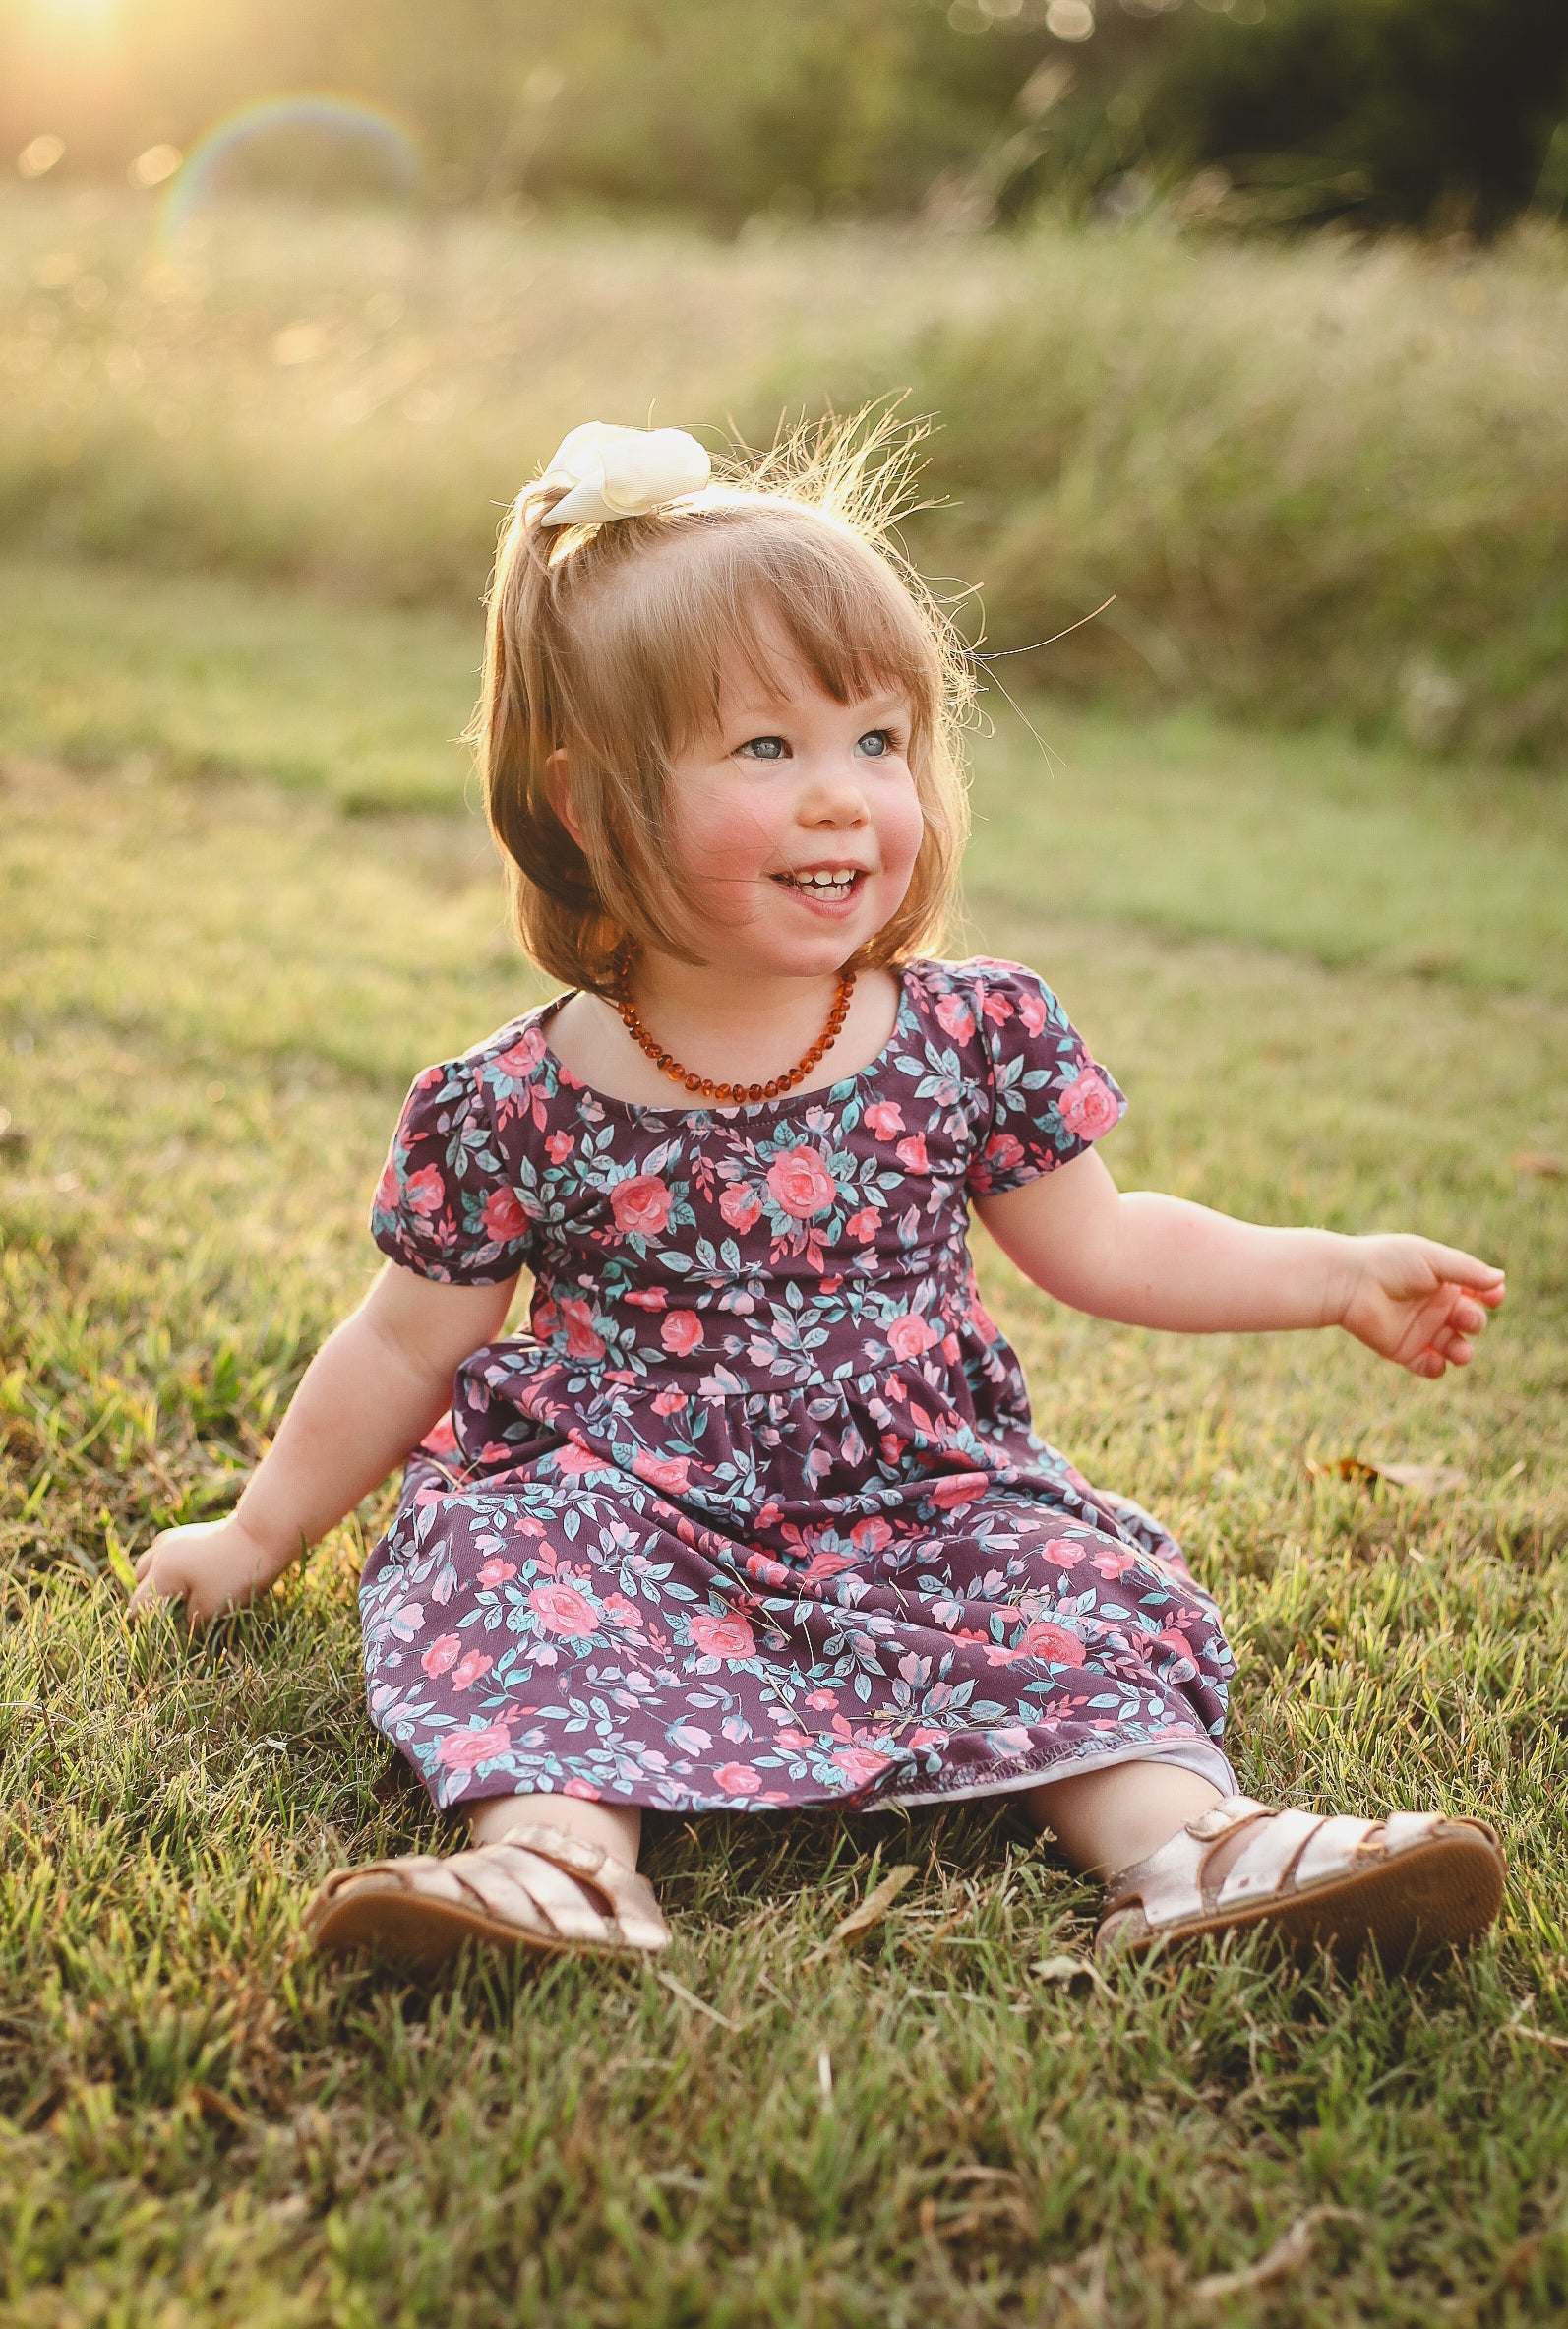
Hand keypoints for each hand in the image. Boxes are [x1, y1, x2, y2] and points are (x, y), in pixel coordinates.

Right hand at [126, 1513, 289, 1624]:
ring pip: (152, 1565)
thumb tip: (180, 1630)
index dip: (148, 1625)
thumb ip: (188, 1623)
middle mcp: (161, 1553)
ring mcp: (175, 1539)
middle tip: (174, 1616)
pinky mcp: (190, 1534)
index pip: (138, 1606)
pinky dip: (174, 1568)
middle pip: (141, 1583)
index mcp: (162, 1572)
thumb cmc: (236, 1573)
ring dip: (161, 1583)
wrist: (263, 1535)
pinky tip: (193, 1577)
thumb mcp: (210, 1608)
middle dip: (153, 1602)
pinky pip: (169, 1554)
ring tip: (182, 1596)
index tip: (165, 1636)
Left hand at [1336, 1234, 1504, 1378]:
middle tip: (1464, 1318)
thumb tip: (1501, 1279)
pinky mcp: (1403, 1350)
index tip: (1494, 1297)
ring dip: (1463, 1352)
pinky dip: (1437, 1368)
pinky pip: (1428, 1367)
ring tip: (1459, 1351)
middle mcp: (1434, 1307)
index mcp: (1443, 1282)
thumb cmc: (1390, 1263)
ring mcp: (1420, 1330)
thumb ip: (1467, 1271)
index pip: (1478, 1293)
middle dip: (1475, 1322)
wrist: (1350, 1283)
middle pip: (1471, 1321)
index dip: (1491, 1296)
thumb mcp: (1433, 1260)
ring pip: (1455, 1348)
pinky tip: (1437, 1361)